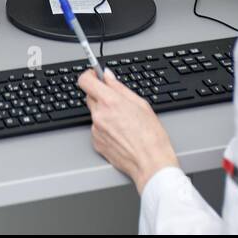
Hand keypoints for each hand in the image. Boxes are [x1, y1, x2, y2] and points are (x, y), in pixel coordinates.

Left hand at [79, 69, 179, 193]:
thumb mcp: (141, 104)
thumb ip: (120, 88)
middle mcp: (99, 115)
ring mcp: (95, 130)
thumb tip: (108, 76)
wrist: (150, 163)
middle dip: (100, 95)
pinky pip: (97, 129)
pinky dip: (105, 129)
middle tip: (116, 101)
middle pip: (89, 96)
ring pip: (95, 114)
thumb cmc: (151, 136)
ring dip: (104, 114)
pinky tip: (121, 135)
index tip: (94, 74)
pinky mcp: (96, 143)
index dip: (89, 75)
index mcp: (110, 102)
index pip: (85, 81)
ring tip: (124, 123)